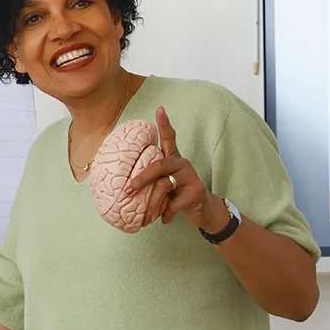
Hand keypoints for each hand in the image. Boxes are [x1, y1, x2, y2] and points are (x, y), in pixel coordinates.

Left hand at [125, 107, 228, 230]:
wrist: (203, 211)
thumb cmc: (178, 196)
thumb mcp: (164, 187)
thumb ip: (152, 183)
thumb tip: (125, 190)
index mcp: (173, 159)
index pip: (169, 138)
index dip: (164, 123)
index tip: (160, 109)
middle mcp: (182, 163)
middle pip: (158, 166)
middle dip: (141, 179)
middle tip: (128, 190)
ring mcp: (191, 176)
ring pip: (164, 186)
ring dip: (152, 204)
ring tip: (146, 218)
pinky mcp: (197, 191)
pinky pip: (175, 203)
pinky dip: (166, 214)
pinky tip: (164, 220)